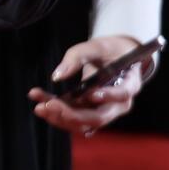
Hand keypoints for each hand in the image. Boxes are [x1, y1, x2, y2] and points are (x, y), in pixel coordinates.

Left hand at [30, 35, 149, 134]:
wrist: (115, 58)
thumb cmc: (109, 50)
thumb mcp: (96, 46)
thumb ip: (77, 56)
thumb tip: (57, 76)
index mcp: (130, 83)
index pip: (122, 94)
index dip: (108, 96)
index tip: (90, 94)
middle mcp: (119, 104)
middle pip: (99, 117)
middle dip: (72, 115)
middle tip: (49, 105)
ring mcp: (104, 111)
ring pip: (84, 123)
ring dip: (60, 117)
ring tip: (39, 106)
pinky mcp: (90, 113)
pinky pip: (74, 118)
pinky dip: (57, 113)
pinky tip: (40, 103)